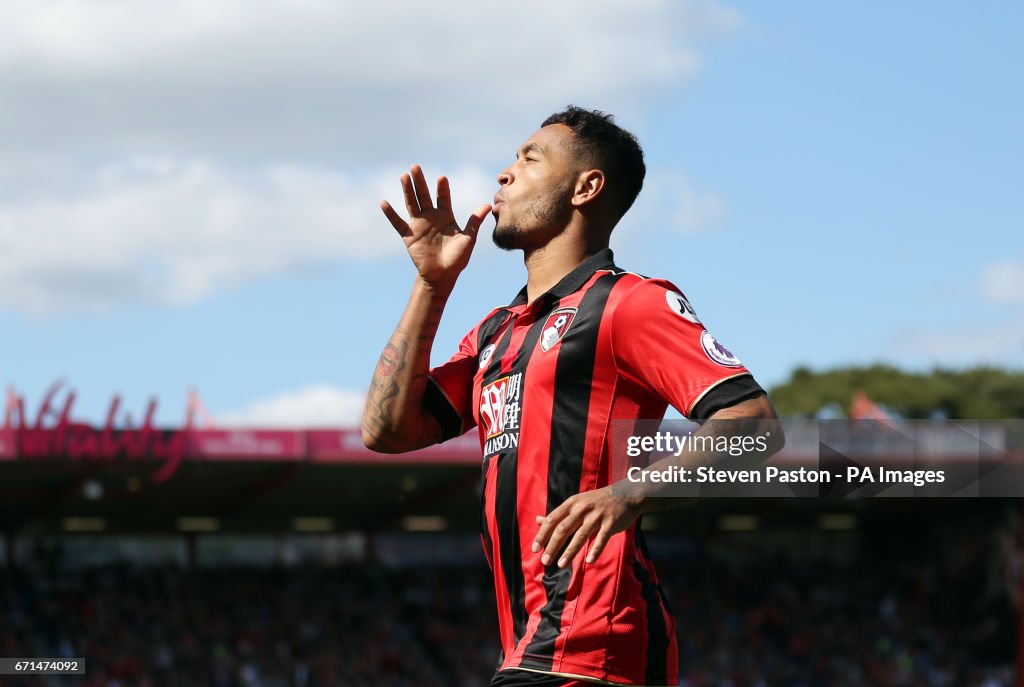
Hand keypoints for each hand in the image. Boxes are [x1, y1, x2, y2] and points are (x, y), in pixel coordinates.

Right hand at [380, 165, 491, 287]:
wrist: (443, 276)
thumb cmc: (457, 258)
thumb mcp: (468, 238)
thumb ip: (474, 222)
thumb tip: (488, 205)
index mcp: (446, 216)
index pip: (443, 197)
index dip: (442, 188)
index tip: (442, 178)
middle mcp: (431, 217)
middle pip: (424, 195)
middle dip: (420, 182)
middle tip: (415, 167)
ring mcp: (419, 225)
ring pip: (411, 204)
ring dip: (407, 190)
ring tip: (403, 176)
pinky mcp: (409, 236)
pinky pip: (398, 223)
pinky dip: (391, 214)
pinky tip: (384, 202)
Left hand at [532, 486, 645, 567]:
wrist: (625, 494)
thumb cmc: (596, 501)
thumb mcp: (576, 503)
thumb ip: (558, 514)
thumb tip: (537, 520)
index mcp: (572, 504)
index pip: (552, 520)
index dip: (542, 535)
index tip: (534, 549)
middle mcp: (582, 509)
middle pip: (563, 528)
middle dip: (552, 546)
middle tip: (544, 561)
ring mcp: (597, 516)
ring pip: (580, 535)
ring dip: (570, 551)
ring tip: (561, 565)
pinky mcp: (611, 523)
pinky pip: (602, 539)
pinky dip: (595, 550)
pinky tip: (589, 561)